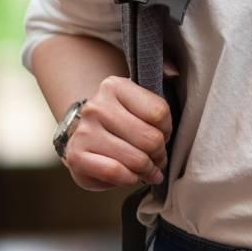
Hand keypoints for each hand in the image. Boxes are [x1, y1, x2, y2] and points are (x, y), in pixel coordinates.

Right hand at [60, 62, 178, 191]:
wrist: (83, 137)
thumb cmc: (120, 121)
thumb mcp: (137, 99)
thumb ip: (160, 81)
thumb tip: (175, 71)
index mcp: (115, 86)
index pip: (159, 112)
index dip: (167, 130)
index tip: (163, 135)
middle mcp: (96, 106)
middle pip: (150, 138)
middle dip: (160, 154)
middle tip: (158, 159)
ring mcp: (84, 131)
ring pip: (136, 158)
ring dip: (147, 170)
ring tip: (148, 170)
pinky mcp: (76, 156)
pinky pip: (116, 172)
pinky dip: (130, 179)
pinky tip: (132, 176)